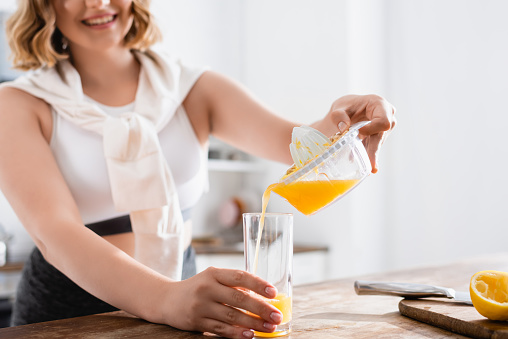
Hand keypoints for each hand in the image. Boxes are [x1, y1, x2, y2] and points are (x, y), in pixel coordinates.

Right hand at [162, 267, 282, 338]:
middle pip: (239, 298)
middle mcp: (207, 287)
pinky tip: (249, 335)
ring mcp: (201, 305)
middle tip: (276, 316)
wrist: (167, 299)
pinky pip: (221, 329)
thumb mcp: (213, 279)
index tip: (273, 293)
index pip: (240, 276)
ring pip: (232, 316)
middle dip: (261, 308)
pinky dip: (237, 333)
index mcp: (214, 273)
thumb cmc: (198, 288)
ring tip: (269, 327)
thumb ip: (233, 285)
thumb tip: (263, 297)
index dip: (258, 284)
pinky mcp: (196, 322)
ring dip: (253, 323)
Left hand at [311, 94, 395, 172]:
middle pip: (382, 134)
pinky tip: (365, 167)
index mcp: (379, 104)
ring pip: (379, 144)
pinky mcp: (380, 137)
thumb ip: (339, 116)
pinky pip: (374, 148)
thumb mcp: (338, 108)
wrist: (347, 111)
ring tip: (368, 169)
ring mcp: (385, 127)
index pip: (383, 120)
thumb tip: (344, 128)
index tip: (359, 132)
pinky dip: (367, 155)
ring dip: (370, 155)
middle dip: (375, 150)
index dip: (372, 129)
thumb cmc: (346, 106)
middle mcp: (387, 115)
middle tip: (372, 167)